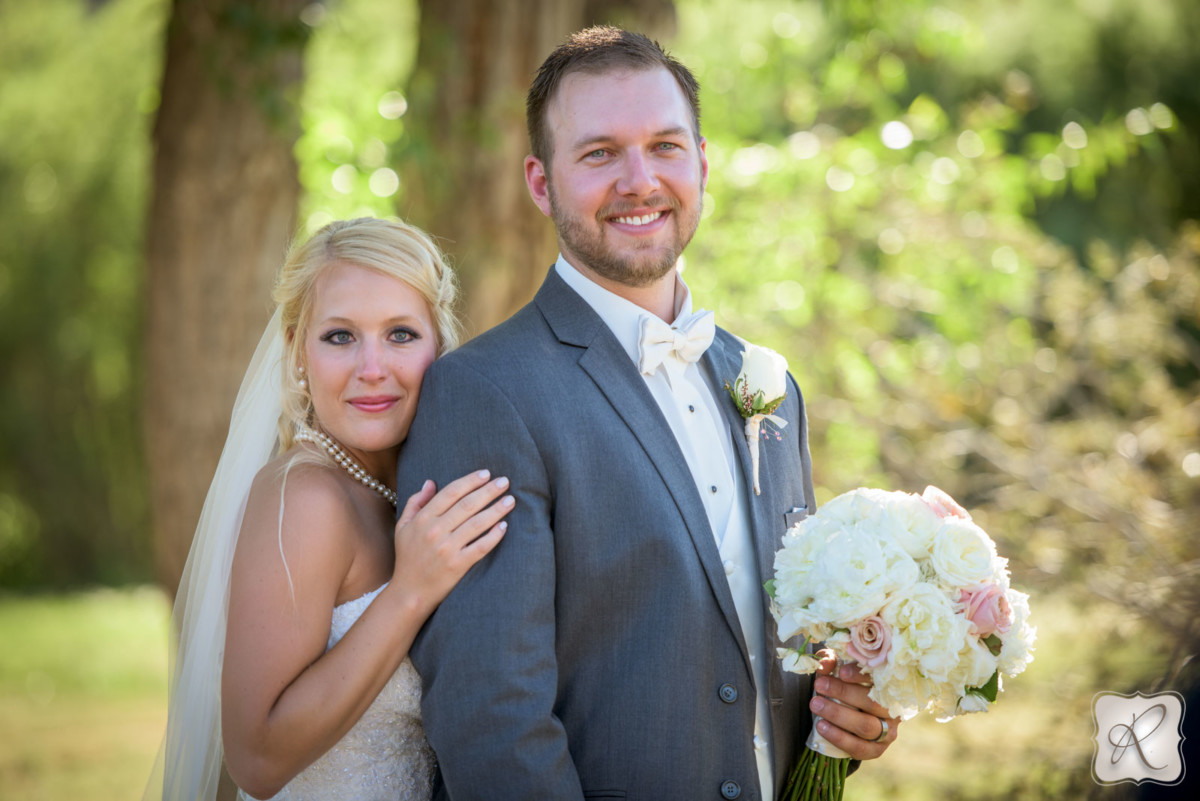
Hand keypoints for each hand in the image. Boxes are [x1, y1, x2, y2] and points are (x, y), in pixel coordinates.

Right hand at [391, 469, 512, 613]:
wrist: (410, 592)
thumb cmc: (407, 557)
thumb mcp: (403, 527)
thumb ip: (416, 502)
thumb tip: (430, 482)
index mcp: (423, 519)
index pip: (451, 492)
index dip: (470, 481)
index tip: (486, 474)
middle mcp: (435, 531)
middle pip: (467, 505)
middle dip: (489, 491)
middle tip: (505, 481)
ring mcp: (447, 549)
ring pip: (477, 524)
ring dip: (496, 510)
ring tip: (510, 501)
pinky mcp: (458, 565)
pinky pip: (480, 547)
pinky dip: (494, 536)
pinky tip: (504, 526)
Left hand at [808, 649, 898, 759]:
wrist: (849, 719)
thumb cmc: (845, 686)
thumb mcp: (838, 669)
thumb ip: (832, 661)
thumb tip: (825, 663)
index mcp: (889, 686)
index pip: (881, 678)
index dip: (861, 674)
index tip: (841, 671)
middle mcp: (893, 709)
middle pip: (872, 702)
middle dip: (843, 693)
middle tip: (819, 685)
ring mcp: (888, 732)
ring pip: (866, 726)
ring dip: (838, 715)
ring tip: (816, 704)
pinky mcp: (876, 750)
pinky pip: (859, 747)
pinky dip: (838, 737)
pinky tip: (821, 726)